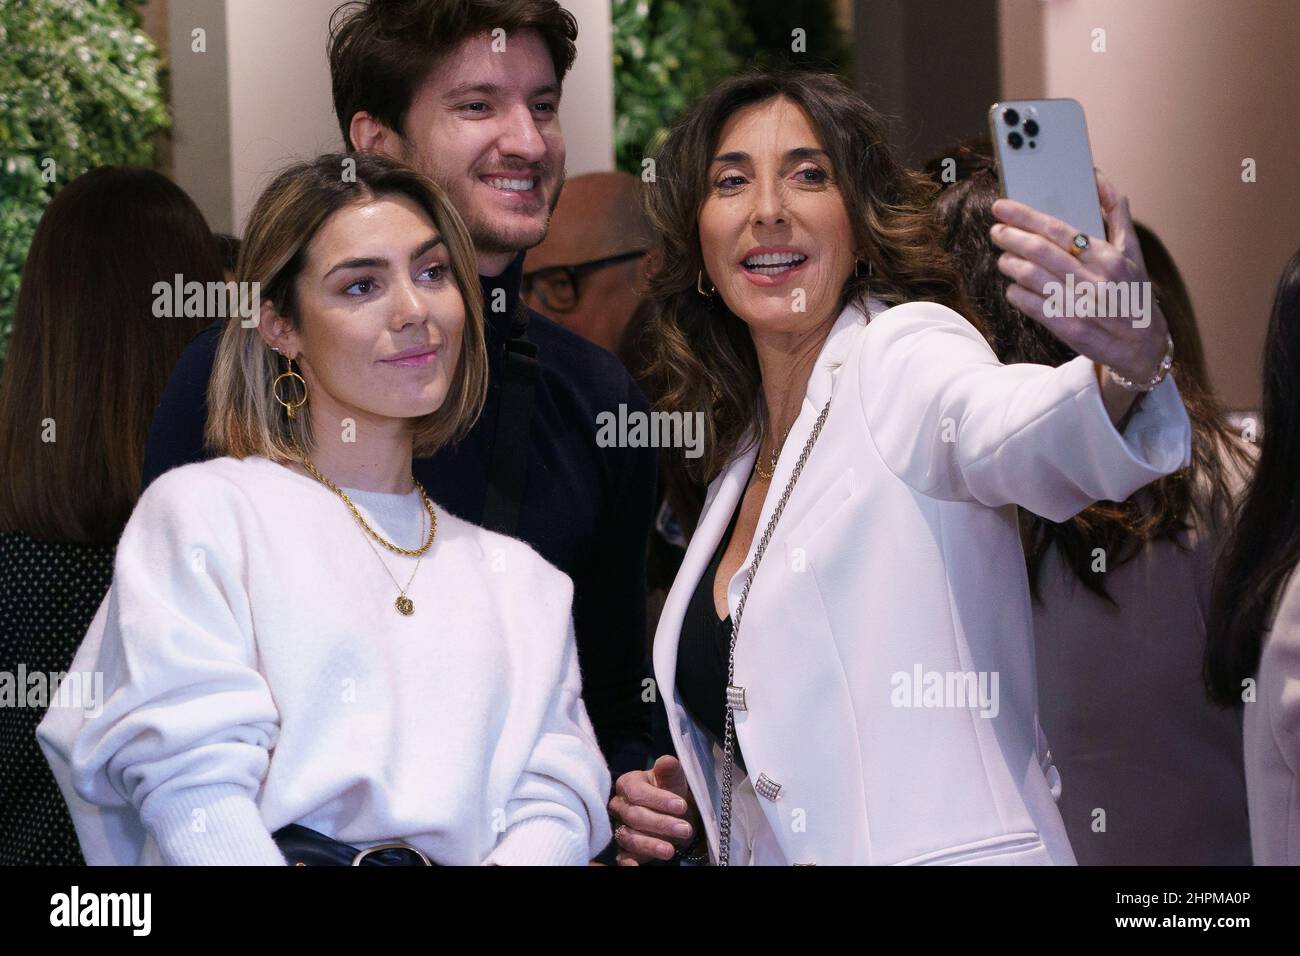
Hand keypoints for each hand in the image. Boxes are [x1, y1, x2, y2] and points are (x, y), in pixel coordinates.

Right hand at [607, 754, 700, 865]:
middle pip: (634, 816)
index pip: (637, 792)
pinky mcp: (624, 848)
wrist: (676, 814)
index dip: (658, 800)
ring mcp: (620, 828)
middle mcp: (619, 806)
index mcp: (628, 784)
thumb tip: (666, 761)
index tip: (681, 806)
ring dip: (651, 845)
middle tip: (685, 829)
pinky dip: (628, 862)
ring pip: (629, 837)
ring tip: (670, 850)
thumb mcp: (675, 779)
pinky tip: (636, 867)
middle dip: (661, 824)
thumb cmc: (672, 792)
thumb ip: (670, 770)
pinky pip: (622, 856)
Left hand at [989, 169, 1169, 417]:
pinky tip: (1013, 287)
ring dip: (1010, 264)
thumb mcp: (1133, 251)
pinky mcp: (1069, 329)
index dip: (1026, 216)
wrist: (1142, 345)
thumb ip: (1116, 213)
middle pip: (1040, 251)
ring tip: (1004, 258)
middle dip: (1011, 237)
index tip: (1003, 207)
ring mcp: (1081, 305)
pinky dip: (1016, 294)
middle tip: (997, 231)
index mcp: (1110, 257)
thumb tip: (1098, 177)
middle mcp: (1095, 280)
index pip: (1059, 230)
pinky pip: (1032, 306)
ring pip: (1032, 277)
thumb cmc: (1132, 291)